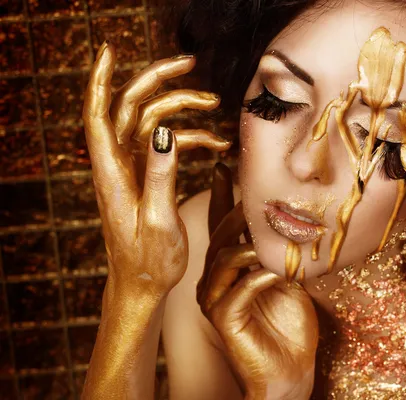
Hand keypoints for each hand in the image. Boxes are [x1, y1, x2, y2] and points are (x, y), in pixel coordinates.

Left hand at [82, 42, 230, 298]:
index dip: (100, 80)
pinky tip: (216, 144)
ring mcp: (133, 168)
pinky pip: (166, 144)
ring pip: (152, 122)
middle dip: (158, 82)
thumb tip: (165, 131)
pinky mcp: (147, 176)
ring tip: (215, 106)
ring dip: (181, 109)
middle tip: (191, 67)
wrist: (143, 284)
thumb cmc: (148, 261)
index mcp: (113, 174)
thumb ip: (160, 176)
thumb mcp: (158, 221)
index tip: (110, 50)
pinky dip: (190, 138)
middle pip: (131, 108)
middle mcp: (119, 165)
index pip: (99, 115)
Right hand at [197, 165, 318, 399]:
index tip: (226, 165)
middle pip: (220, 235)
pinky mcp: (223, 319)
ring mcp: (214, 299)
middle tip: (262, 194)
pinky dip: (262, 277)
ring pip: (225, 258)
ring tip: (277, 235)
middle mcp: (214, 279)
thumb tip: (288, 210)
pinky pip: (238, 289)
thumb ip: (277, 248)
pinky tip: (282, 272)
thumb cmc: (290, 323)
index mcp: (228, 267)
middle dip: (240, 212)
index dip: (222, 195)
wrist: (290, 370)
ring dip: (253, 244)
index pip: (220, 224)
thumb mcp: (287, 275)